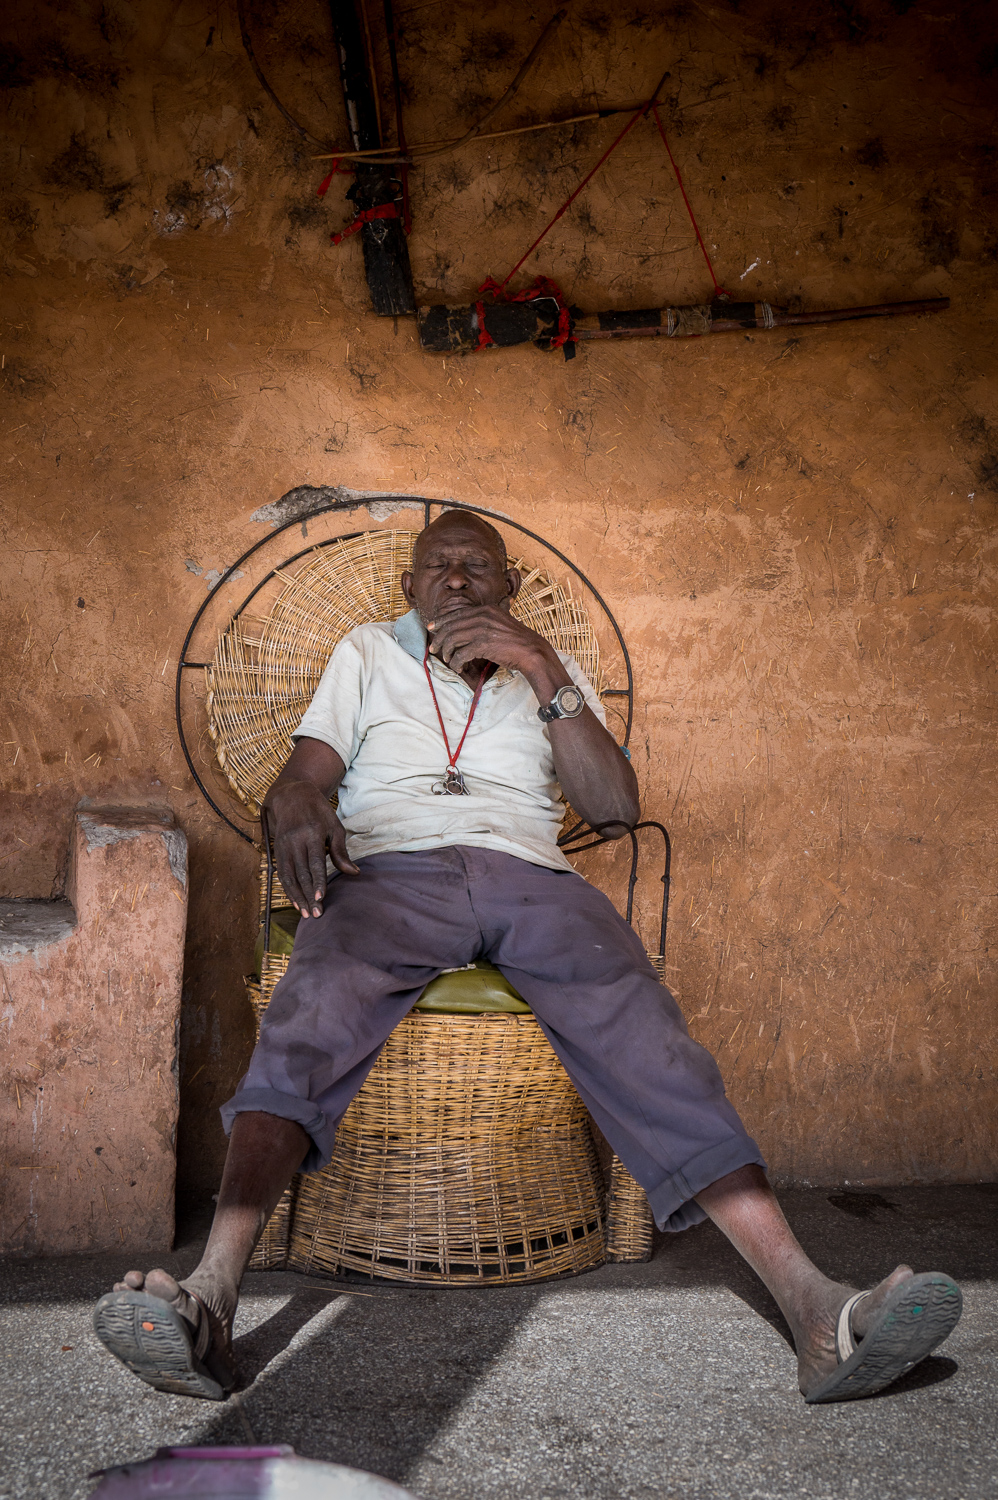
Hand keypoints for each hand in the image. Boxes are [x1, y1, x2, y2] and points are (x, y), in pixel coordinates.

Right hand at [268, 779, 358, 917]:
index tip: (321, 899)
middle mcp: (294, 840)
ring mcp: (283, 845)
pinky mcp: (277, 850)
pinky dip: (288, 889)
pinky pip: (282, 873)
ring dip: (297, 897)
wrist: (292, 795)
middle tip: (316, 915)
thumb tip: (354, 873)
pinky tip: (296, 902)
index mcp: (311, 833)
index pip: (315, 863)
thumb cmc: (319, 812)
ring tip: (306, 914)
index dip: (318, 882)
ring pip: (289, 876)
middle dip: (309, 896)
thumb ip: (341, 852)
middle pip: (302, 873)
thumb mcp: (334, 826)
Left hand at [428, 604, 554, 679]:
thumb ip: (486, 619)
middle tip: (434, 649)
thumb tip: (469, 625)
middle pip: (451, 627)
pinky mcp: (484, 645)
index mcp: (486, 609)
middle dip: (439, 639)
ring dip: (447, 652)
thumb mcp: (501, 622)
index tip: (432, 628)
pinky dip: (456, 663)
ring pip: (453, 640)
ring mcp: (483, 630)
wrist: (532, 651)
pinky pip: (461, 654)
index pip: (456, 614)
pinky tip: (458, 668)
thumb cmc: (517, 640)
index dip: (441, 621)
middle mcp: (483, 616)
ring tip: (447, 659)